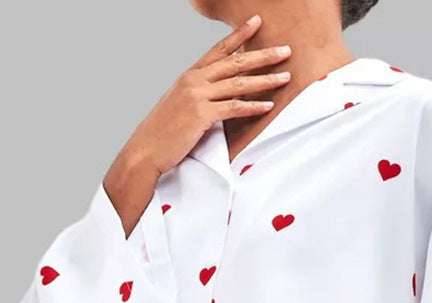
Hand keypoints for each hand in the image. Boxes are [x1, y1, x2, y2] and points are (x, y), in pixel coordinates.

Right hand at [124, 14, 292, 175]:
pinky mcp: (201, 115)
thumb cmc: (163, 132)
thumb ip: (200, 95)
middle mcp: (194, 81)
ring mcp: (197, 96)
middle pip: (234, 63)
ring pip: (238, 84)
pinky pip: (233, 108)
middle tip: (285, 50)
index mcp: (190, 76)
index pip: (219, 50)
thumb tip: (219, 96)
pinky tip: (268, 105)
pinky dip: (252, 106)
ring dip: (265, 80)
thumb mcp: (180, 105)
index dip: (239, 35)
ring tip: (285, 77)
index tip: (256, 22)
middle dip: (262, 55)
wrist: (146, 150)